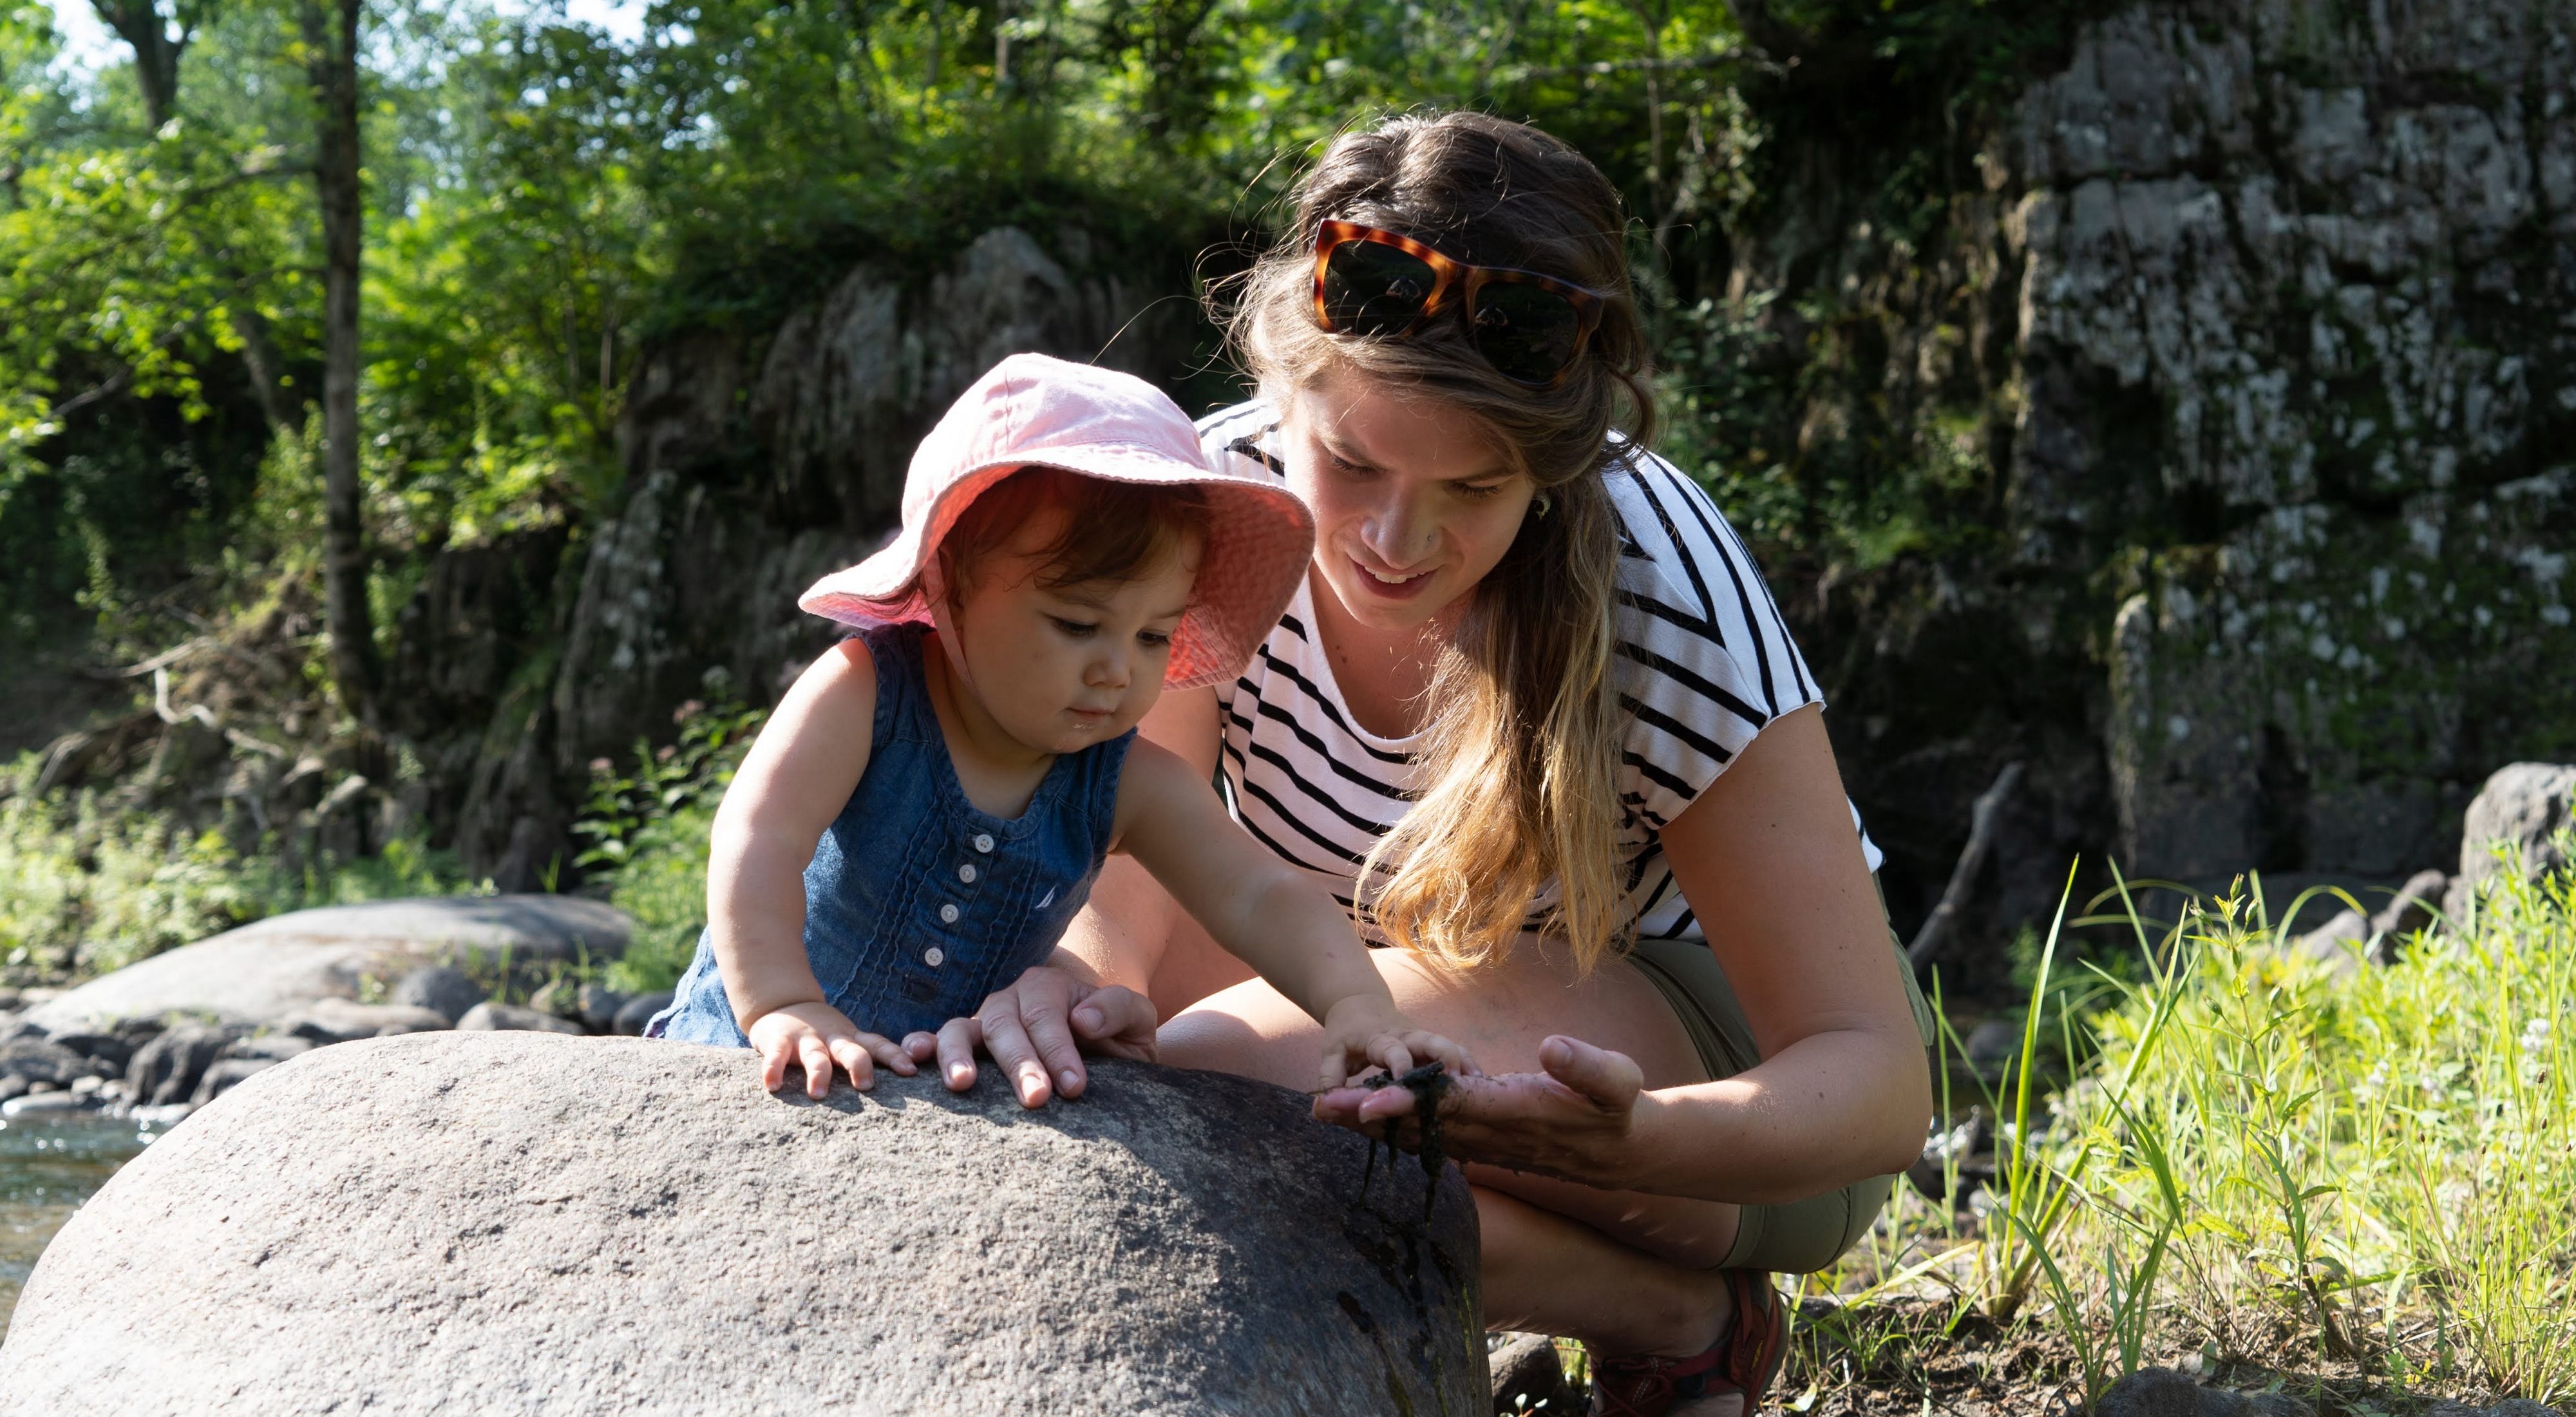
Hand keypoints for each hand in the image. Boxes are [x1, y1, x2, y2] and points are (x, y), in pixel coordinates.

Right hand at [745, 1001, 932, 1098]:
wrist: (781, 1002)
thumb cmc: (822, 1032)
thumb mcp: (846, 1038)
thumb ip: (867, 1054)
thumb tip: (908, 1076)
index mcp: (851, 1039)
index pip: (878, 1046)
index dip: (895, 1056)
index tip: (910, 1071)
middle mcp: (832, 1038)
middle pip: (851, 1051)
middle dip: (860, 1066)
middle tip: (866, 1086)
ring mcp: (805, 1039)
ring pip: (815, 1056)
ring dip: (818, 1074)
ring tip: (819, 1094)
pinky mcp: (778, 1041)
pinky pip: (775, 1057)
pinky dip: (773, 1070)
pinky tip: (773, 1086)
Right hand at [933, 964, 1159, 1107]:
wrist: (1108, 1052)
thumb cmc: (1120, 1036)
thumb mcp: (1137, 1019)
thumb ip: (1118, 1010)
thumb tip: (1084, 1018)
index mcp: (1051, 987)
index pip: (1048, 1017)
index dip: (1059, 1051)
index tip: (1074, 1087)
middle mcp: (1011, 999)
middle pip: (1005, 1024)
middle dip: (1019, 1062)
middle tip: (1035, 1098)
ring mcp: (984, 1022)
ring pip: (962, 1029)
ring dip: (958, 1055)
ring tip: (962, 1085)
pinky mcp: (967, 1048)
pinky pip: (937, 1041)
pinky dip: (921, 1047)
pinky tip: (912, 1061)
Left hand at [1312, 1033, 1643, 1184]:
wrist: (1624, 1150)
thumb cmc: (1620, 1109)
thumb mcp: (1617, 1082)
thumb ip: (1585, 1066)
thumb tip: (1551, 1048)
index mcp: (1516, 1112)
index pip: (1453, 1105)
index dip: (1410, 1103)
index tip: (1369, 1098)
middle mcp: (1491, 1132)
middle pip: (1419, 1125)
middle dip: (1370, 1118)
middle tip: (1320, 1107)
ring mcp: (1485, 1140)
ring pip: (1418, 1135)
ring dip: (1373, 1128)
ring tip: (1326, 1112)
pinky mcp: (1483, 1139)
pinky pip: (1430, 1138)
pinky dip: (1395, 1131)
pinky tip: (1364, 1122)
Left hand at [1314, 996, 1475, 1091]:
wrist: (1360, 1004)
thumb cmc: (1346, 1034)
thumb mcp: (1332, 1053)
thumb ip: (1329, 1080)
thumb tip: (1321, 1109)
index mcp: (1381, 1038)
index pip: (1393, 1050)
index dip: (1400, 1064)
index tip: (1406, 1082)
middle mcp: (1408, 1038)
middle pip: (1433, 1043)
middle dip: (1447, 1059)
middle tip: (1460, 1082)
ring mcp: (1425, 1043)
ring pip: (1452, 1049)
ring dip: (1466, 1067)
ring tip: (1482, 1089)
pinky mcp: (1435, 1049)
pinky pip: (1459, 1058)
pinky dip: (1472, 1071)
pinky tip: (1485, 1090)